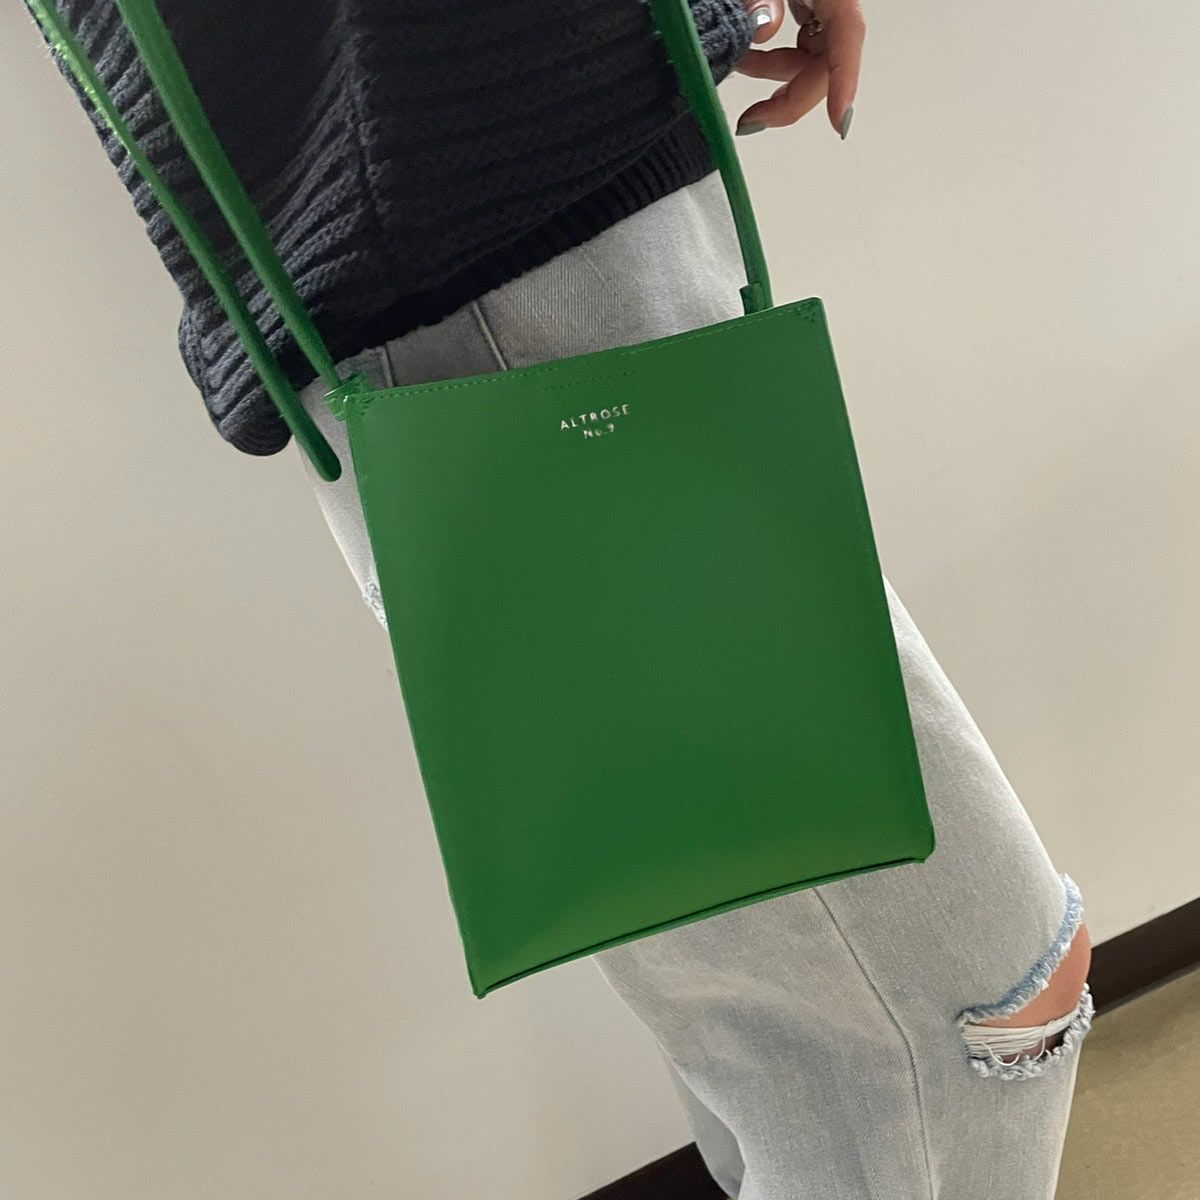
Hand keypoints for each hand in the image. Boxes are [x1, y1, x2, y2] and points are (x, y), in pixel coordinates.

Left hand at [735, 0, 863, 138]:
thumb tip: (762, 30)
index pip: (848, 33)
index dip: (845, 81)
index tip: (839, 123)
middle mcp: (836, 1)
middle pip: (826, 62)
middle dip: (789, 97)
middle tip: (750, 122)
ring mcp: (824, 6)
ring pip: (810, 60)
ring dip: (771, 75)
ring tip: (735, 65)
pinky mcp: (811, 7)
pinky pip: (799, 47)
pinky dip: (771, 61)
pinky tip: (746, 60)